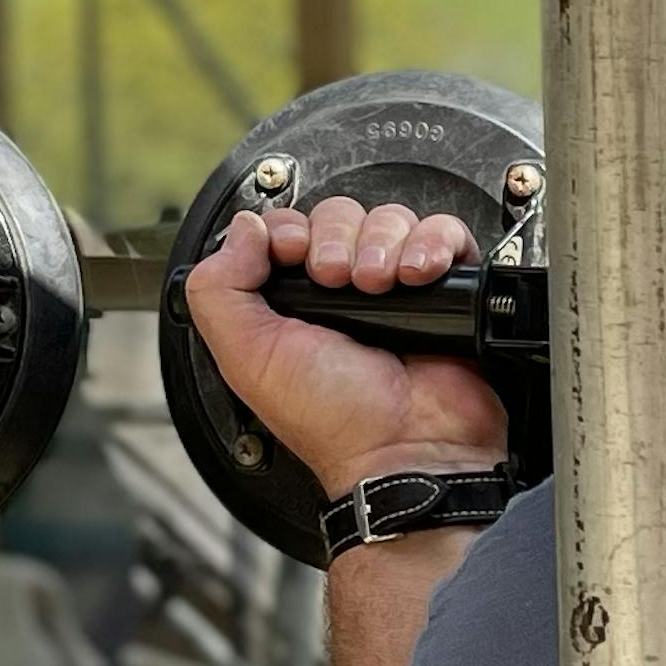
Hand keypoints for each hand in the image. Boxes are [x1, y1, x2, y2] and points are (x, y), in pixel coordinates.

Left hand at [181, 201, 509, 499]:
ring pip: (390, 219)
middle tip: (339, 281)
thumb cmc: (334, 420)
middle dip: (337, 240)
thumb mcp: (248, 358)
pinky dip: (432, 243)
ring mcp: (396, 289)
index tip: (295, 255)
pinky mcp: (446, 291)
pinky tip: (418, 276)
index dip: (290, 231)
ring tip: (381, 287)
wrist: (406, 448)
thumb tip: (243, 229)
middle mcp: (343, 293)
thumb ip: (219, 289)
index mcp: (293, 305)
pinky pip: (443, 234)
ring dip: (383, 243)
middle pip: (339, 216)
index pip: (288, 228)